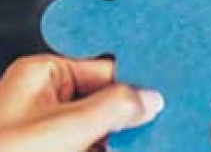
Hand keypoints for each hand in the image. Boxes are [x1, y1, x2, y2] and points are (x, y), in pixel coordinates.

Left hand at [0, 57, 163, 151]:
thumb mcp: (62, 131)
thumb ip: (111, 109)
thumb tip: (150, 98)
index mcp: (40, 74)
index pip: (103, 67)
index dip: (136, 78)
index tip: (169, 87)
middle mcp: (42, 98)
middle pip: (103, 100)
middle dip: (131, 114)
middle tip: (169, 120)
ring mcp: (43, 131)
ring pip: (97, 130)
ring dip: (121, 137)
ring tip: (155, 137)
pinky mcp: (45, 151)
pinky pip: (85, 144)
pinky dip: (105, 146)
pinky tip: (130, 145)